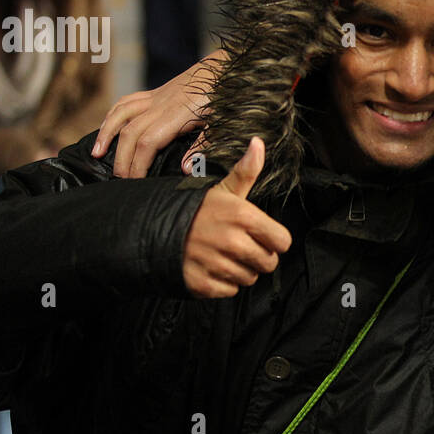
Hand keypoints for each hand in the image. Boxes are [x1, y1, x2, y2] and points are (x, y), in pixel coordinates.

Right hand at [93, 49, 226, 177]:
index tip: (135, 182)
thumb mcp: (220, 123)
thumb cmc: (225, 97)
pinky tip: (108, 127)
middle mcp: (159, 105)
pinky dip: (113, 115)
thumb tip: (183, 169)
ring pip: (121, 114)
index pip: (147, 144)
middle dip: (121, 158)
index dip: (137, 164)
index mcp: (175, 116)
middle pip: (129, 133)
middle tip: (118, 179)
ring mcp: (155, 96)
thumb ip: (202, 145)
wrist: (225, 66)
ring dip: (106, 133)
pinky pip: (126, 102)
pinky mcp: (155, 92)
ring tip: (96, 153)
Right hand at [182, 137, 292, 297]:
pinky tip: (209, 267)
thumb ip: (246, 171)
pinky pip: (230, 291)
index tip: (259, 235)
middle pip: (268, 263)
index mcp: (243, 216)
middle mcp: (232, 241)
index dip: (273, 240)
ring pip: (249, 278)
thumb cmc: (194, 209)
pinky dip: (222, 283)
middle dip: (257, 257)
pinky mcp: (202, 284)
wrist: (151, 229)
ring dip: (240, 270)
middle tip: (238, 246)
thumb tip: (258, 143)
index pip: (283, 242)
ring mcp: (216, 264)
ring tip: (221, 254)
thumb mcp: (222, 188)